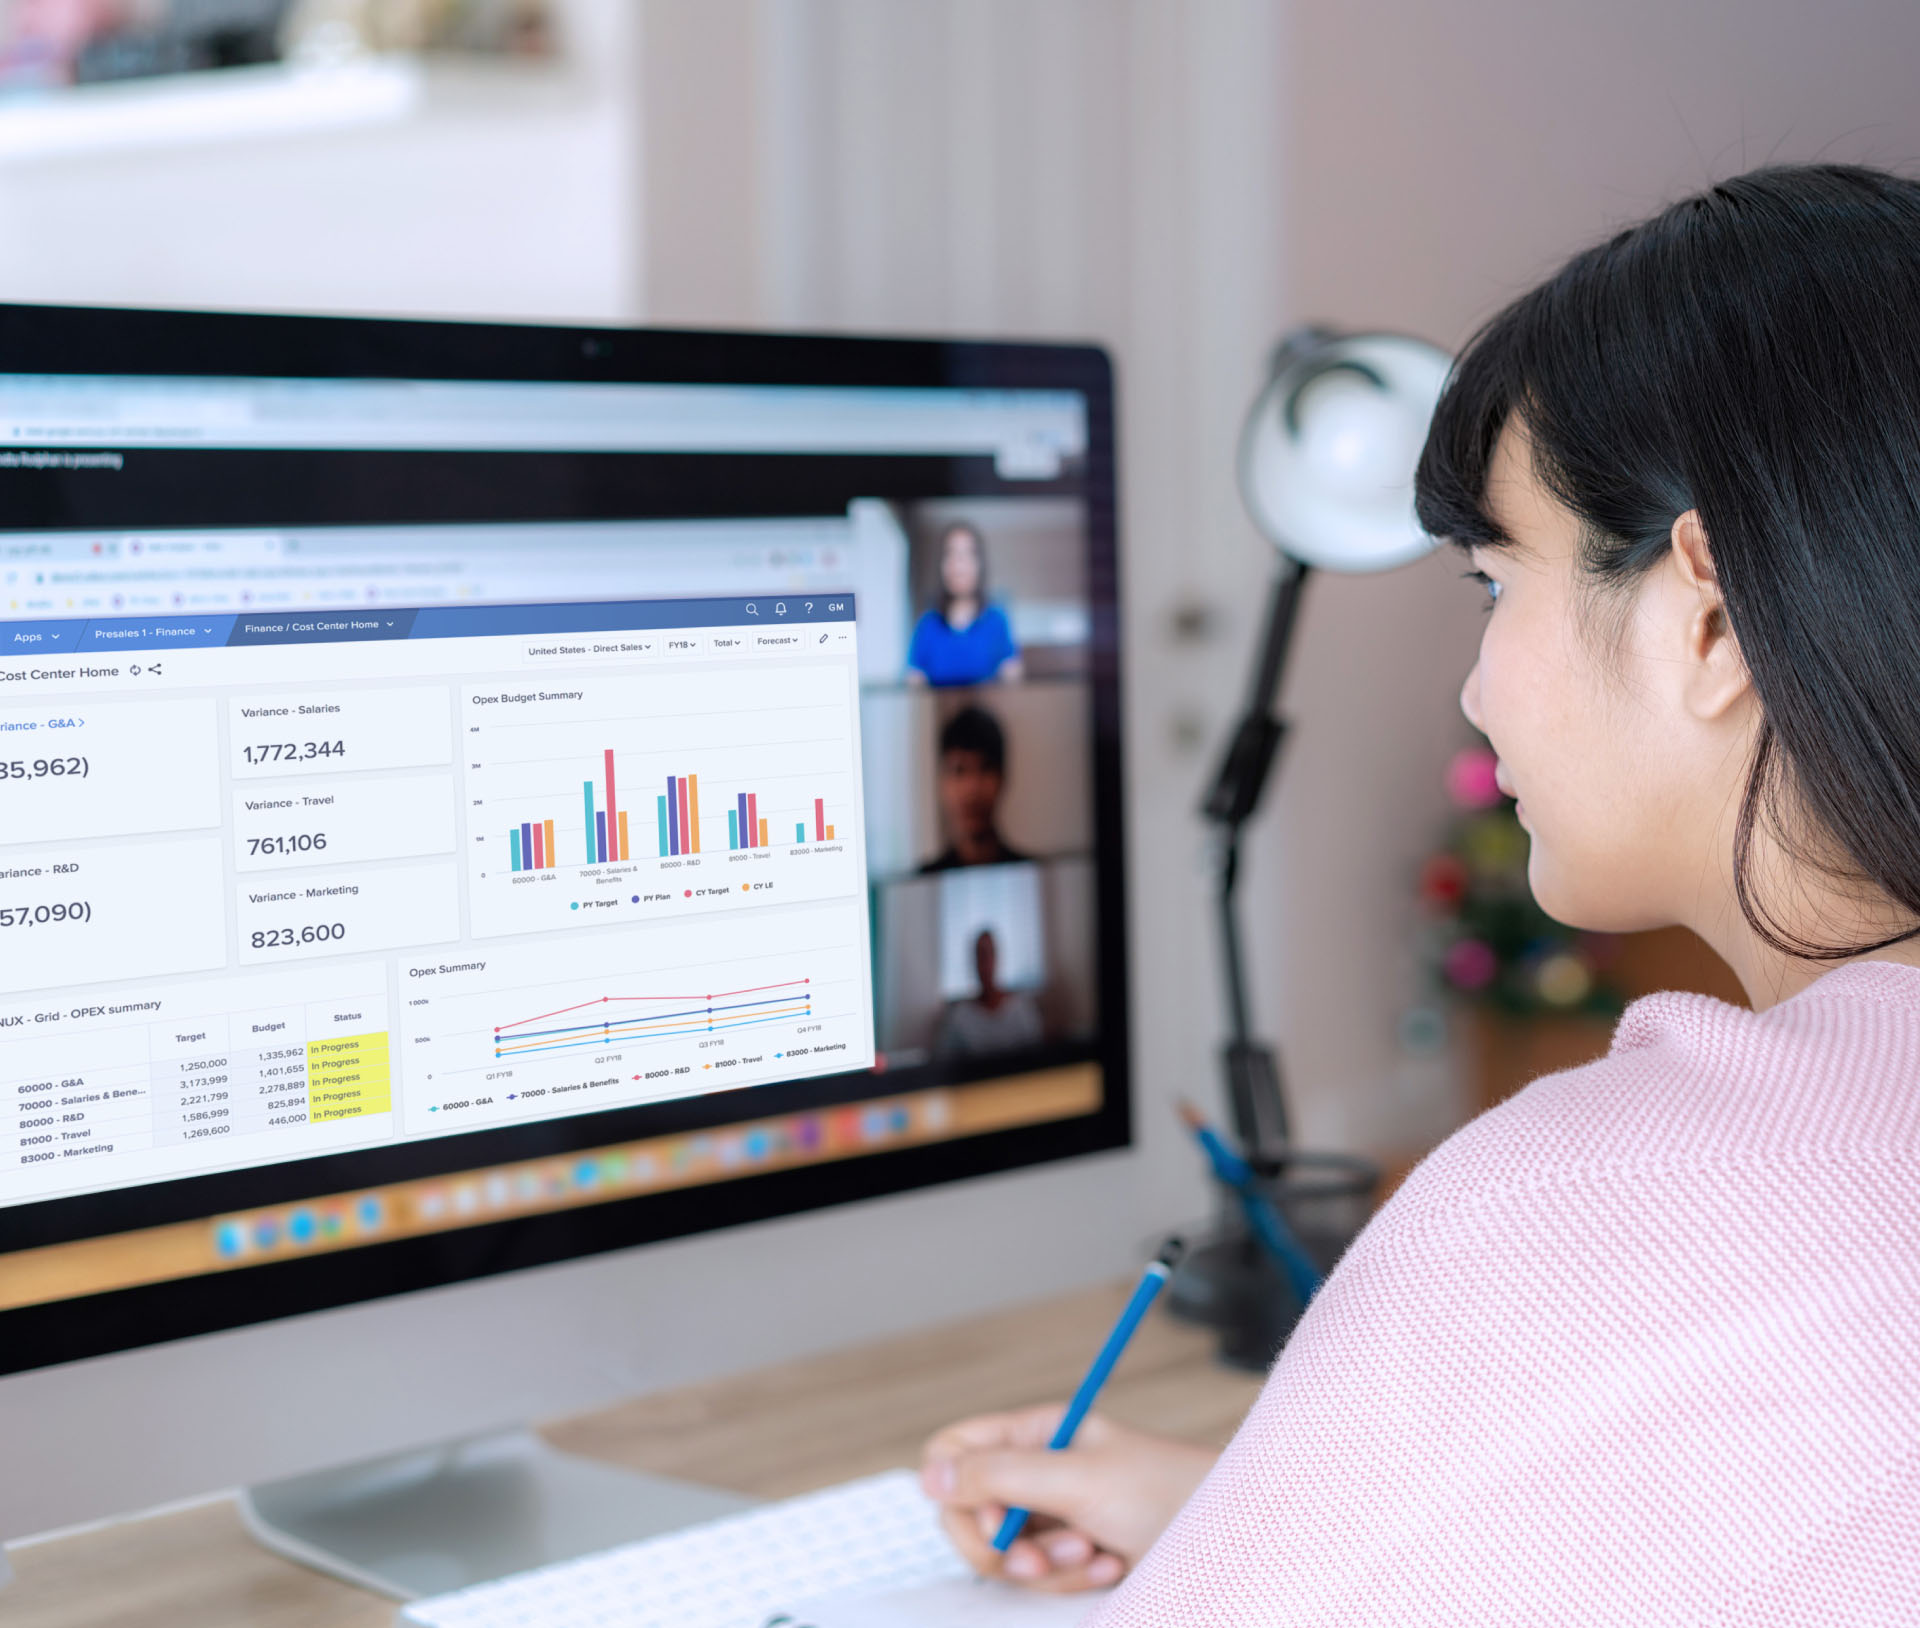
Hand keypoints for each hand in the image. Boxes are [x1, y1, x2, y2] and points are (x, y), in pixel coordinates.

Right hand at [920, 1405, 1215, 1592]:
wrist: (1227, 1537)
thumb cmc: (1164, 1492)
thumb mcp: (1077, 1480)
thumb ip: (1000, 1477)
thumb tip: (928, 1475)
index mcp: (1032, 1432)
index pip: (953, 1452)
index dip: (959, 1494)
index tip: (992, 1521)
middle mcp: (1033, 1468)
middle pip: (967, 1513)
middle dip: (1004, 1545)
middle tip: (1042, 1558)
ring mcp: (1050, 1513)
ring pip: (1003, 1554)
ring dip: (1047, 1565)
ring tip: (1096, 1554)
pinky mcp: (1070, 1552)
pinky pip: (1039, 1577)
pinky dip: (1071, 1580)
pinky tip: (1110, 1567)